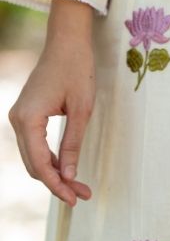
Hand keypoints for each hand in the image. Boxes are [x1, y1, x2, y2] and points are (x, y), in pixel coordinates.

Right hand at [7, 0, 95, 206]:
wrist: (67, 41)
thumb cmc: (77, 69)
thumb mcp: (82, 109)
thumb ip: (73, 143)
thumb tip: (69, 176)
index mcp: (28, 118)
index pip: (40, 164)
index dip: (57, 185)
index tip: (74, 199)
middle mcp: (17, 120)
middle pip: (34, 164)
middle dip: (57, 182)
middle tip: (81, 196)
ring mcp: (19, 116)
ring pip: (33, 156)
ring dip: (54, 172)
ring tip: (78, 187)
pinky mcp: (26, 114)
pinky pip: (35, 144)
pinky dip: (50, 158)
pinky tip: (67, 169)